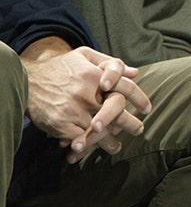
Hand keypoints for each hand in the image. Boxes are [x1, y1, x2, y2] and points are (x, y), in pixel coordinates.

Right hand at [22, 42, 151, 162]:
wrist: (27, 80)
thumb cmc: (60, 67)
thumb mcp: (84, 55)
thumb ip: (110, 63)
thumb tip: (135, 73)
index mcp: (95, 75)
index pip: (126, 87)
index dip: (140, 98)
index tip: (147, 109)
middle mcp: (87, 93)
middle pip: (117, 112)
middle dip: (130, 123)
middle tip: (138, 130)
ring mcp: (74, 110)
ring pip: (100, 130)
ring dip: (110, 140)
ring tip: (116, 146)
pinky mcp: (61, 123)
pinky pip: (80, 139)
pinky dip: (86, 146)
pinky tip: (90, 150)